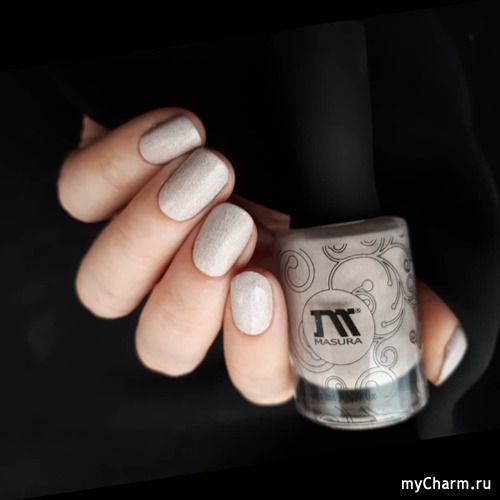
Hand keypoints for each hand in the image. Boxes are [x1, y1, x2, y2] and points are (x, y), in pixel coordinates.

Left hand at [58, 109, 466, 404]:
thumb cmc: (347, 151)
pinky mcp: (110, 189)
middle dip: (191, 296)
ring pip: (106, 288)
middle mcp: (207, 287)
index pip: (255, 373)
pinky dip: (116, 168)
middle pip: (165, 345)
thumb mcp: (395, 213)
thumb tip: (436, 352)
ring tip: (207, 173)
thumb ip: (411, 285)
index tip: (265, 285)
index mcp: (272, 308)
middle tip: (232, 224)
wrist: (292, 77)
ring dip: (148, 238)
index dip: (255, 350)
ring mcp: (152, 242)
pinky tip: (176, 131)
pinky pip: (80, 197)